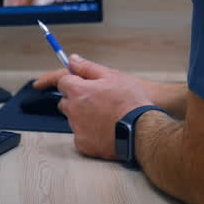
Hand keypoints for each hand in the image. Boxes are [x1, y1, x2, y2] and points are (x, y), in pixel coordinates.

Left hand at [41, 55, 155, 160]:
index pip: (61, 82)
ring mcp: (77, 128)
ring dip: (83, 116)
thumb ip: (87, 67)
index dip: (69, 81)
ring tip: (107, 116)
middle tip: (97, 101)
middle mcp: (72, 109)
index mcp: (77, 90)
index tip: (60, 83)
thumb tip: (72, 59)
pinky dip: (89, 133)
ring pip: (73, 119)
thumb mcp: (111, 76)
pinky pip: (80, 135)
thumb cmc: (130, 101)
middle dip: (76, 99)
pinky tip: (105, 129)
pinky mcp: (83, 144)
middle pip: (66, 102)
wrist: (143, 129)